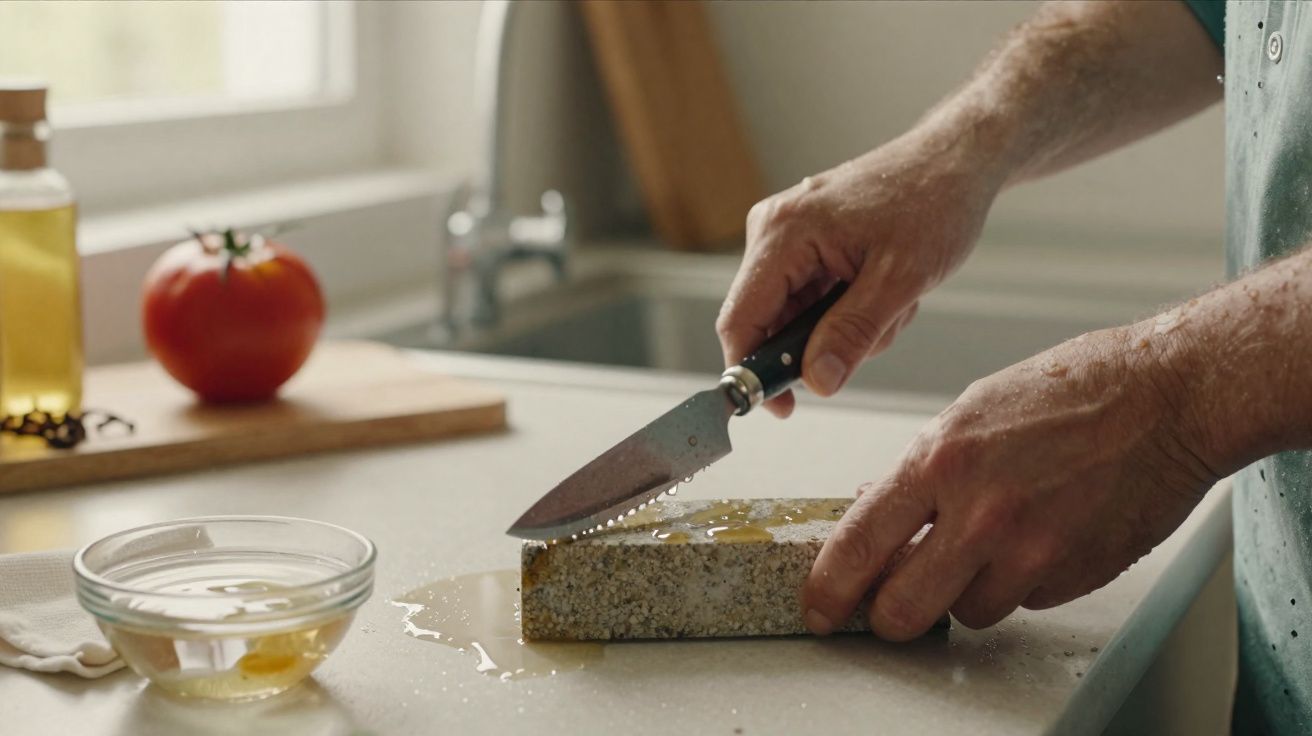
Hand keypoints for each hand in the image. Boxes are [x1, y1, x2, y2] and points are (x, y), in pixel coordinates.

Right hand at [716, 134, 1001, 416]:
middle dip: (822, 344)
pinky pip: (812, 299)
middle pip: (768, 322)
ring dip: (845, 328)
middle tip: (878, 332)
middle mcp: (772, 230)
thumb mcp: (900, 279)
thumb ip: (852, 333)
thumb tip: (816, 383)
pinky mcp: (805, 242)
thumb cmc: (934, 202)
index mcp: (783, 233)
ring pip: (796, 317)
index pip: (740, 319)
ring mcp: (787, 235)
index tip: (784, 410)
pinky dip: (848, 309)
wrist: (956, 161)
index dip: (753, 372)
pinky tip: (883, 290)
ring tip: (893, 301)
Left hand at [800, 323, 1219, 638]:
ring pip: (965, 613)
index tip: (818, 608)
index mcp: (940, 460)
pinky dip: (1018, 584)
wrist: (1166, 398)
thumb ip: (920, 471)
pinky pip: (1022, 603)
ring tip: (989, 543)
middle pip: (902, 609)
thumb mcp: (971, 413)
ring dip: (963, 593)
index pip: (858, 545)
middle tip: (887, 608)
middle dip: (887, 616)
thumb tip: (874, 507)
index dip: (828, 589)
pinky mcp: (1073, 575)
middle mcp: (980, 512)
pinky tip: (1038, 537)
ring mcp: (1030, 550)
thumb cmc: (1072, 392)